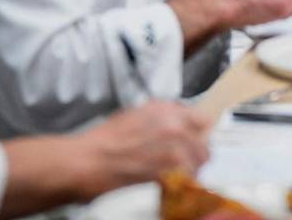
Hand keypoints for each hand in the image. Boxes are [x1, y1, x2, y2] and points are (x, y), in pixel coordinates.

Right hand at [75, 102, 210, 192]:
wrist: (87, 160)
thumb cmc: (103, 141)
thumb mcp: (134, 117)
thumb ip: (160, 119)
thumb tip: (176, 128)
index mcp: (164, 108)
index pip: (202, 118)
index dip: (198, 133)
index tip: (195, 141)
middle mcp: (172, 123)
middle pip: (204, 141)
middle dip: (197, 153)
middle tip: (188, 163)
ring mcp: (172, 145)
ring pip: (200, 159)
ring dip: (192, 169)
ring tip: (179, 175)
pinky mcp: (168, 167)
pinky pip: (188, 176)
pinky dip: (183, 181)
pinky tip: (171, 183)